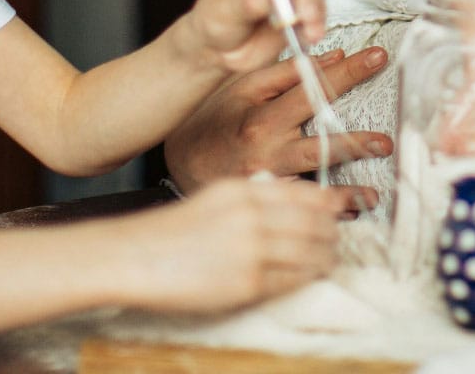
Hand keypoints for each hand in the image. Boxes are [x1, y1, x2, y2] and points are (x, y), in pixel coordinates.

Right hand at [125, 176, 350, 311]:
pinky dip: (305, 278)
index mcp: (243, 191)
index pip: (302, 194)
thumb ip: (251, 196)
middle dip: (332, 233)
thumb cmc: (170, 231)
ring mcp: (252, 250)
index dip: (327, 203)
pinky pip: (291, 280)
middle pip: (313, 224)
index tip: (340, 208)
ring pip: (310, 253)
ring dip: (325, 258)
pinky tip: (308, 278)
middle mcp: (252, 216)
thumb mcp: (213, 198)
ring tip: (329, 260)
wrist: (134, 258)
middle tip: (337, 239)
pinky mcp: (247, 283)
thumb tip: (290, 198)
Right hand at [166, 48, 391, 211]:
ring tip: (373, 195)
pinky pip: (300, 210)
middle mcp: (266, 150)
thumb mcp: (244, 87)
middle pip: (318, 144)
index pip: (312, 89)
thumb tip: (333, 57)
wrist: (179, 161)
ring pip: (311, 187)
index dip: (348, 71)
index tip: (378, 57)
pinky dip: (324, 213)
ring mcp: (266, 180)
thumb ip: (287, 72)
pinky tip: (349, 215)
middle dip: (355, 143)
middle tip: (386, 143)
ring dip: (346, 192)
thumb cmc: (215, 118)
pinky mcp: (264, 202)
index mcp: (262, 116)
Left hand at [183, 0, 326, 75]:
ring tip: (310, 32)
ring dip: (315, 13)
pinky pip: (315, 15)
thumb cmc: (215, 22)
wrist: (219, 51)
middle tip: (304, 15)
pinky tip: (310, 36)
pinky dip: (316, 26)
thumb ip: (242, 3)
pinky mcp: (299, 13)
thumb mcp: (222, 11)